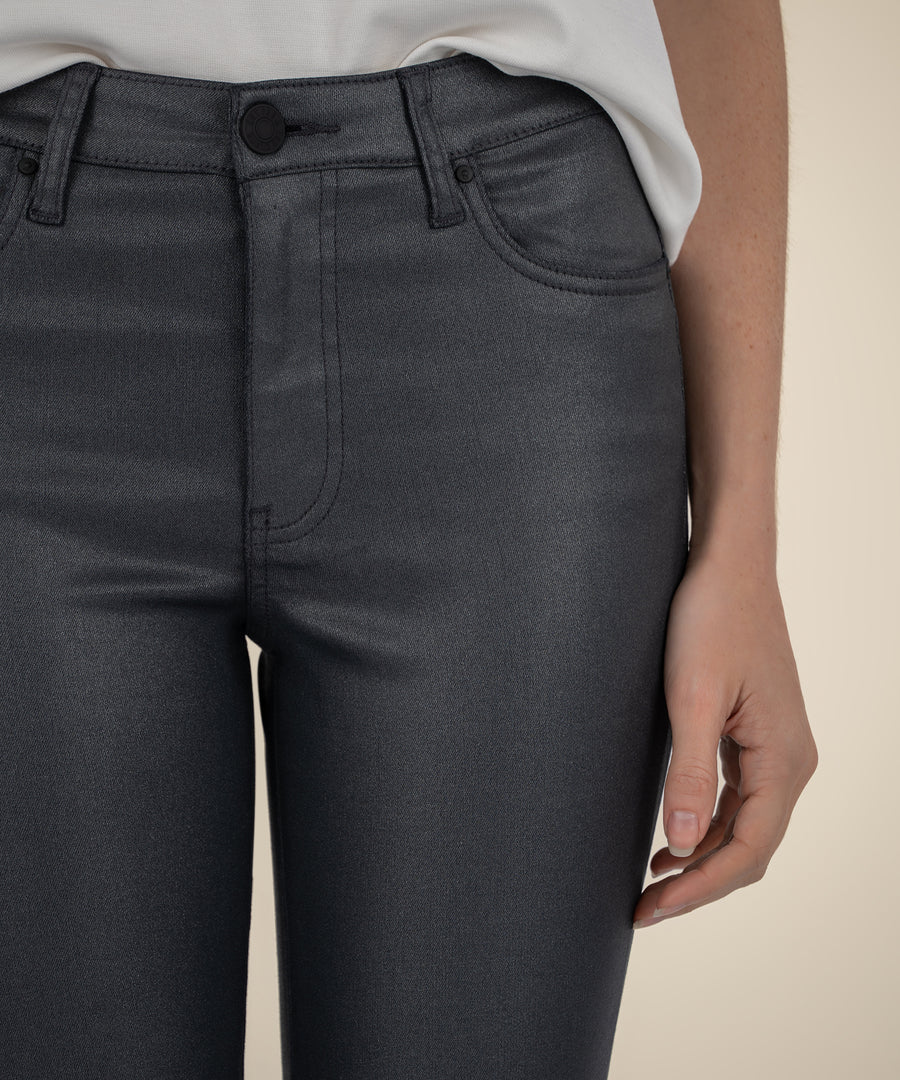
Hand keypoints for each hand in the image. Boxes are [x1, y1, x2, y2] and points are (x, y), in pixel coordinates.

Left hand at [633, 547, 817, 927]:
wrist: (728, 566)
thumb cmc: (711, 619)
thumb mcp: (691, 696)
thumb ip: (690, 772)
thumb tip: (684, 844)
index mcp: (784, 759)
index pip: (748, 850)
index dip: (699, 888)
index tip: (650, 909)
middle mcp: (790, 761)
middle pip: (750, 847)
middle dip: (698, 883)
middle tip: (642, 909)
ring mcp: (775, 747)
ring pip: (744, 826)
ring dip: (701, 858)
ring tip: (651, 884)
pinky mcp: (755, 733)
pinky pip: (738, 798)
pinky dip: (707, 825)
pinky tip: (673, 836)